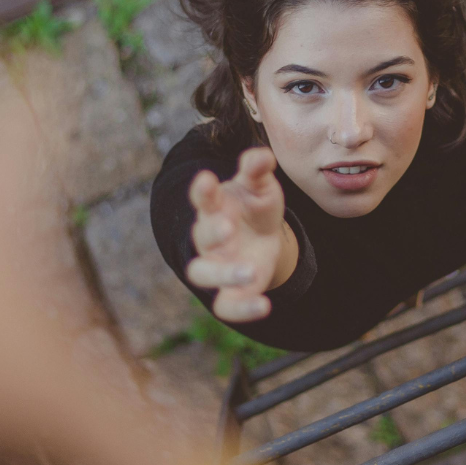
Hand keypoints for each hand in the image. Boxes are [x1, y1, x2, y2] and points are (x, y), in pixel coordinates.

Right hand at [185, 146, 292, 321]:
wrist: (264, 236)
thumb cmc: (255, 207)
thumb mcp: (261, 186)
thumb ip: (258, 170)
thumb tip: (263, 155)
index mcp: (214, 207)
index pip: (202, 198)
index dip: (202, 190)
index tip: (207, 180)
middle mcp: (209, 238)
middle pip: (201, 238)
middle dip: (212, 233)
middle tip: (228, 228)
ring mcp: (217, 265)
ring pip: (203, 274)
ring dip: (223, 273)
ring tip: (250, 271)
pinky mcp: (231, 291)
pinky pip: (227, 306)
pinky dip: (242, 309)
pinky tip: (264, 306)